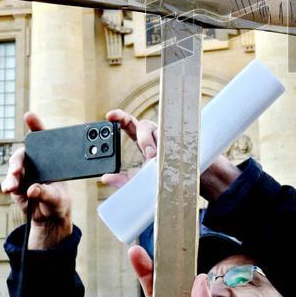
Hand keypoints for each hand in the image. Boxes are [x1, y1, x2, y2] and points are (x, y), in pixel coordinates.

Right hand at [0, 113, 71, 248]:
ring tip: (12, 186)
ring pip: (14, 168)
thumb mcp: (58, 198)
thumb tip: (32, 190)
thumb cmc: (58, 200)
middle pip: (23, 154)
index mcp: (49, 158)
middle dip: (18, 160)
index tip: (29, 116)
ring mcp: (23, 173)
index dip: (35, 125)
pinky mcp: (15, 185)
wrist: (49, 216)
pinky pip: (9, 183)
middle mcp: (35, 162)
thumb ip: (46, 193)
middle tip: (16, 170)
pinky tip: (8, 189)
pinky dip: (7, 185)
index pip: (42, 138)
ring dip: (11, 175)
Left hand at [104, 110, 238, 199]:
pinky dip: (170, 143)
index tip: (109, 115)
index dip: (119, 117)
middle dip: (142, 136)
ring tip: (156, 157)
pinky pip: (174, 134)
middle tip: (147, 153)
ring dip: (155, 142)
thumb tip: (105, 177)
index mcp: (142, 141)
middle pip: (142, 125)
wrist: (191, 179)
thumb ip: (123, 179)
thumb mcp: (140, 180)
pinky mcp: (179, 137)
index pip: (128, 125)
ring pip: (158, 130)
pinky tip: (170, 154)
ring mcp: (167, 135)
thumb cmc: (163, 177)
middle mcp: (153, 135)